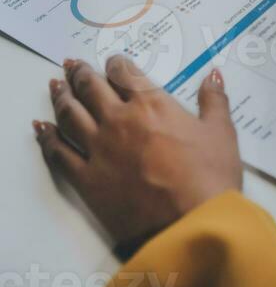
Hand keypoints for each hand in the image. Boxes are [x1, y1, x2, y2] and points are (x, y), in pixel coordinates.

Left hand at [33, 57, 241, 252]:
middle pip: (91, 88)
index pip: (125, 73)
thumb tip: (213, 76)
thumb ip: (214, 101)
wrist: (190, 225)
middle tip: (74, 65)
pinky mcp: (87, 180)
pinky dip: (48, 138)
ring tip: (57, 85)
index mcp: (151, 104)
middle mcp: (120, 119)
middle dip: (81, 73)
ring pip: (71, 114)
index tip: (112, 62)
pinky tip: (42, 129)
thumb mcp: (221, 133)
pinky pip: (59, 153)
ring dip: (62, 96)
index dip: (116, 63)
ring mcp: (100, 149)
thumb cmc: (209, 178)